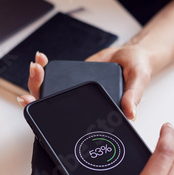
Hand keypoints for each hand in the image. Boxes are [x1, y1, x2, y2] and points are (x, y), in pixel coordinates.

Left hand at [20, 47, 151, 120]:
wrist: (131, 56)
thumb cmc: (136, 70)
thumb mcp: (139, 80)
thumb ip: (134, 95)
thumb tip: (130, 113)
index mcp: (94, 111)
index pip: (70, 119)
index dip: (48, 114)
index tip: (34, 102)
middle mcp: (81, 104)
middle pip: (51, 104)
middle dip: (37, 90)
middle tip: (36, 75)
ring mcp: (74, 92)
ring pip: (48, 90)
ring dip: (37, 79)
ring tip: (37, 65)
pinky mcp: (71, 79)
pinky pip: (54, 77)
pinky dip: (44, 68)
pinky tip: (41, 59)